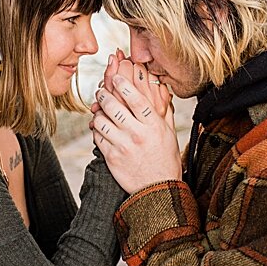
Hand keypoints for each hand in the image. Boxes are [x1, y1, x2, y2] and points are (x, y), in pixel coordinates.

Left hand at [90, 53, 181, 192]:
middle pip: (114, 106)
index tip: (115, 77)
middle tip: (101, 91)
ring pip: (102, 120)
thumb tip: (162, 90)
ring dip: (97, 112)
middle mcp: (138, 134)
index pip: (136, 99)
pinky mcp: (112, 157)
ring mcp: (123, 145)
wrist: (157, 188)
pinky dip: (96, 130)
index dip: (123, 85)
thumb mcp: (170, 134)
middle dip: (104, 95)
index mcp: (154, 126)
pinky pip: (97, 137)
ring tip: (98, 109)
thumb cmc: (165, 159)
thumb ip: (164, 111)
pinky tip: (100, 127)